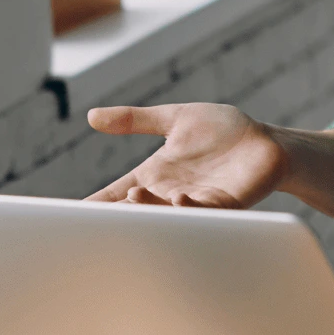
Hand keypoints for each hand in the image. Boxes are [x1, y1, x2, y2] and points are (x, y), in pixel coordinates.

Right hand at [84, 103, 286, 207]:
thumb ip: (135, 120)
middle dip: (116, 213)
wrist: (267, 142)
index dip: (93, 206)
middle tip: (94, 214)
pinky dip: (189, 208)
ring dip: (150, 209)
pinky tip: (180, 197)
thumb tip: (91, 117)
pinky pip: (203, 212)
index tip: (66, 217)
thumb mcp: (174, 119)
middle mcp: (171, 192)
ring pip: (166, 214)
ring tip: (134, 197)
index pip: (115, 194)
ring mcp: (197, 201)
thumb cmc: (223, 132)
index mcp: (156, 175)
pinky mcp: (225, 204)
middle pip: (135, 210)